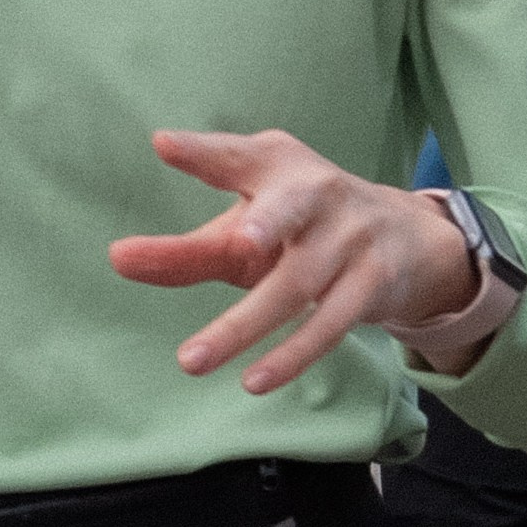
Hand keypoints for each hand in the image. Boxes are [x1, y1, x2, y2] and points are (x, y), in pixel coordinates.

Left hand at [108, 130, 478, 394]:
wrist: (408, 237)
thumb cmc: (301, 228)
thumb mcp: (246, 228)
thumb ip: (187, 250)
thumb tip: (118, 260)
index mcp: (277, 166)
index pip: (236, 157)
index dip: (203, 152)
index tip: (165, 145)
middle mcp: (318, 193)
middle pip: (285, 212)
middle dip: (265, 224)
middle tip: (236, 243)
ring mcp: (349, 240)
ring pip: (295, 286)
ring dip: (243, 326)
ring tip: (191, 360)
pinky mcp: (372, 284)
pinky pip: (328, 325)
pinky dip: (291, 356)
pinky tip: (254, 381)